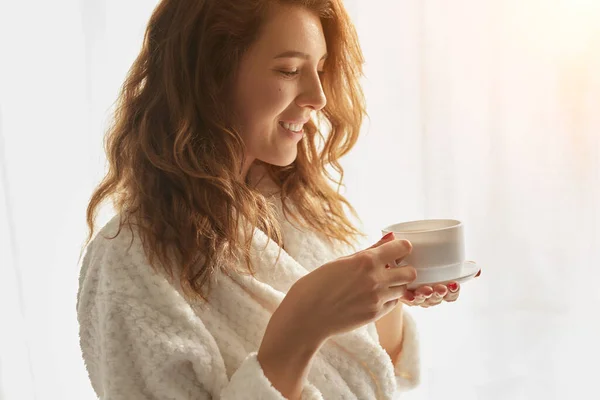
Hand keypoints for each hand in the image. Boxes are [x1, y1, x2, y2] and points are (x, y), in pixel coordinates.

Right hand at [283, 234, 416, 342]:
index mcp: (366, 260)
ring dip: (396, 285)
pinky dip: (388, 299)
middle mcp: (376, 279)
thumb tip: (389, 237)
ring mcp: (377, 299)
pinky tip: (373, 297)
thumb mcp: (341, 261)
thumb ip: (369, 251)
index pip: (402, 248)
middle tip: (391, 269)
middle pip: (410, 272)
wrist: (306, 316)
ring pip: (403, 289)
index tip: (396, 250)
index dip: (402, 248)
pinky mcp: (375, 315)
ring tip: (380, 285)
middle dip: (404, 269)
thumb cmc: (316, 285)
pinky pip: (393, 304)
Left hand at [401, 266, 481, 307]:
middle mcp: (429, 296)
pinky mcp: (401, 294)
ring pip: (422, 299)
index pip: (451, 296)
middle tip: (441, 288)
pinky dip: (408, 297)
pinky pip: (405, 298)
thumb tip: (478, 270)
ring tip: (427, 289)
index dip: (453, 292)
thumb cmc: (426, 266)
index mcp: (441, 290)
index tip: (454, 284)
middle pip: (437, 299)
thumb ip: (460, 268)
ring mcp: (415, 297)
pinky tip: (410, 294)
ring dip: (425, 295)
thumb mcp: (443, 265)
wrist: (399, 265)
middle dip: (439, 294)